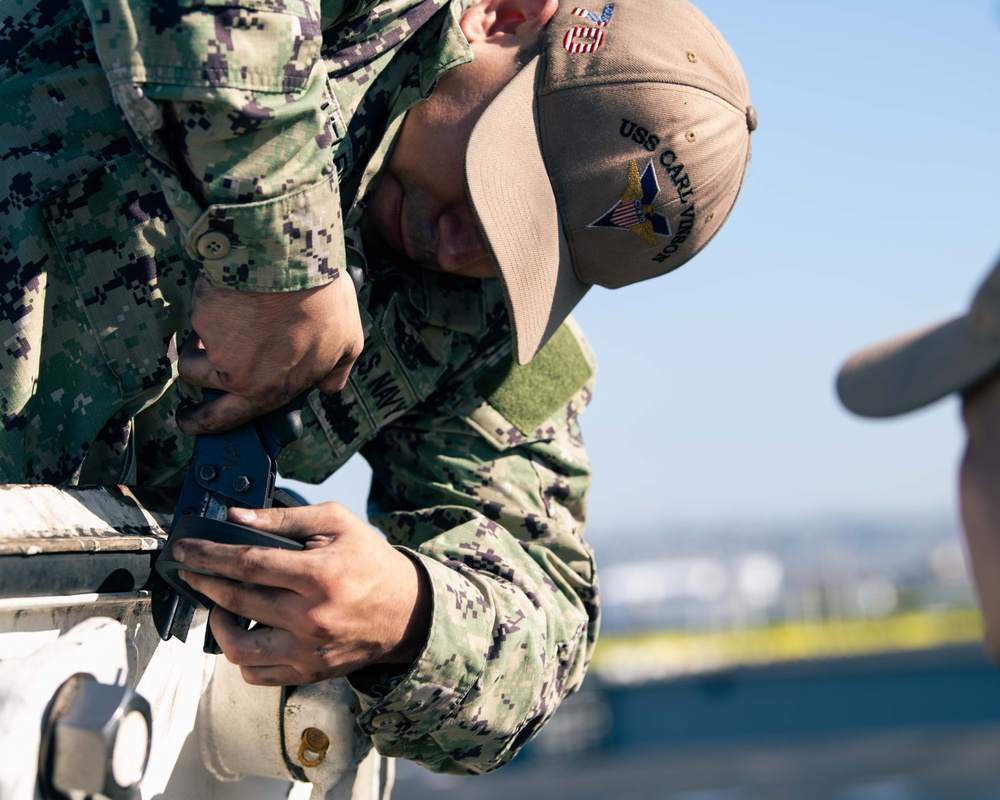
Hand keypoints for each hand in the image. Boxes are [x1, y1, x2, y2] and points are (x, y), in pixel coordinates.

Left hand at [173, 503, 430, 685]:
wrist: (406, 610)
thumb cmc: (370, 561)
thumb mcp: (337, 523)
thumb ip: (285, 519)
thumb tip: (235, 518)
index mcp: (318, 576)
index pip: (246, 564)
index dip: (207, 555)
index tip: (183, 550)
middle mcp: (311, 618)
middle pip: (236, 602)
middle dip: (204, 582)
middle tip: (192, 570)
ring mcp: (309, 651)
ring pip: (238, 649)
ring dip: (218, 624)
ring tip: (220, 605)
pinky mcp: (309, 672)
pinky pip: (256, 674)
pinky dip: (241, 654)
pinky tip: (244, 631)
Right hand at [177, 275, 362, 434]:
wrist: (291, 260)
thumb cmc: (323, 299)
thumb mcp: (347, 341)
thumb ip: (335, 371)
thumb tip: (327, 386)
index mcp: (273, 390)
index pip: (235, 420)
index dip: (215, 424)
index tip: (203, 421)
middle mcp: (240, 379)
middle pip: (204, 410)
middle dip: (192, 420)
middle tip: (185, 418)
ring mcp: (216, 350)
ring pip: (192, 358)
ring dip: (197, 349)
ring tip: (221, 328)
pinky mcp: (200, 319)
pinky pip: (197, 320)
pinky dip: (208, 311)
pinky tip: (231, 295)